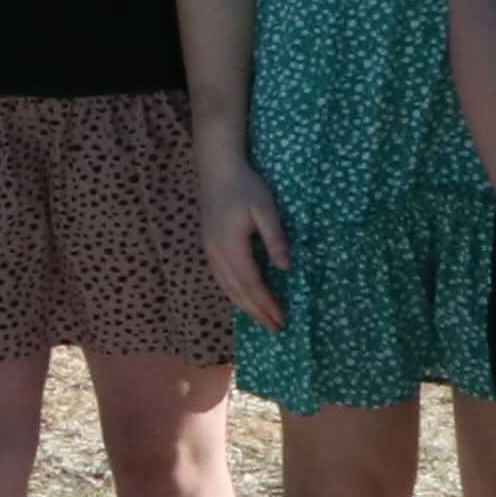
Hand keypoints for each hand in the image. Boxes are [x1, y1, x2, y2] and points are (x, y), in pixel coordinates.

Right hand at [200, 165, 292, 334]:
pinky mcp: (209, 246)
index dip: (266, 303)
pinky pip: (221, 278)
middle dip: (256, 311)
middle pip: (237, 291)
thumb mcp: (266, 209)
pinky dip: (233, 293)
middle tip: (274, 328)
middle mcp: (217, 254)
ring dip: (244, 306)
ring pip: (226, 287)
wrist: (217, 168)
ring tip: (260, 318)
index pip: (251, 283)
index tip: (281, 319)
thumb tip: (285, 268)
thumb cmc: (245, 186)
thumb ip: (275, 239)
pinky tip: (242, 297)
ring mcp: (210, 250)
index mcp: (231, 247)